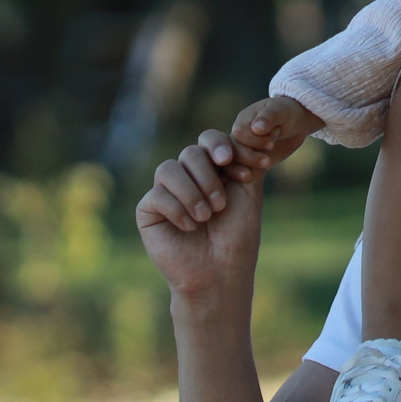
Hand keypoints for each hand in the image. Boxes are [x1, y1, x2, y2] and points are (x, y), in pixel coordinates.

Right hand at [138, 132, 265, 298]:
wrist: (220, 272)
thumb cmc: (237, 236)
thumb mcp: (249, 193)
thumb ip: (245, 160)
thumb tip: (252, 129)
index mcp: (212, 169)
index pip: (209, 140)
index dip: (222, 148)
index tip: (240, 169)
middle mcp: (188, 177)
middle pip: (190, 153)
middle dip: (209, 176)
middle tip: (221, 205)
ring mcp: (166, 192)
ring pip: (169, 169)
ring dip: (192, 192)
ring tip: (206, 217)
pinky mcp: (148, 210)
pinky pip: (156, 195)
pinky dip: (177, 210)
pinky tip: (190, 227)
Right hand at [227, 95, 320, 175]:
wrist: (295, 125)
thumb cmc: (286, 113)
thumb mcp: (280, 110)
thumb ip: (268, 117)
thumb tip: (257, 128)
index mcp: (243, 120)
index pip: (239, 132)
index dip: (254, 140)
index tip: (271, 144)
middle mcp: (239, 135)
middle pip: (233, 149)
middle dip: (249, 157)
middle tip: (267, 160)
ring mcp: (243, 149)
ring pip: (234, 162)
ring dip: (246, 167)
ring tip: (264, 166)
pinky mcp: (249, 161)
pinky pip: (242, 170)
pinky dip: (246, 175)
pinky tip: (252, 178)